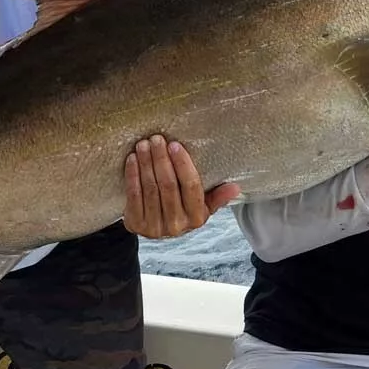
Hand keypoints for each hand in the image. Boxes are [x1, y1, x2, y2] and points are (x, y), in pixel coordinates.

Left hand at [123, 134, 240, 238]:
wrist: (154, 229)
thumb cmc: (181, 210)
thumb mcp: (202, 206)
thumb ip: (217, 197)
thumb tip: (235, 187)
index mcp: (197, 218)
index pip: (191, 187)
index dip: (182, 165)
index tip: (175, 145)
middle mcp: (177, 224)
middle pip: (169, 186)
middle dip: (162, 159)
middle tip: (157, 139)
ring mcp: (155, 227)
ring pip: (151, 189)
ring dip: (146, 164)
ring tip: (144, 144)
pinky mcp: (136, 224)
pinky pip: (134, 196)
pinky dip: (132, 175)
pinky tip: (132, 159)